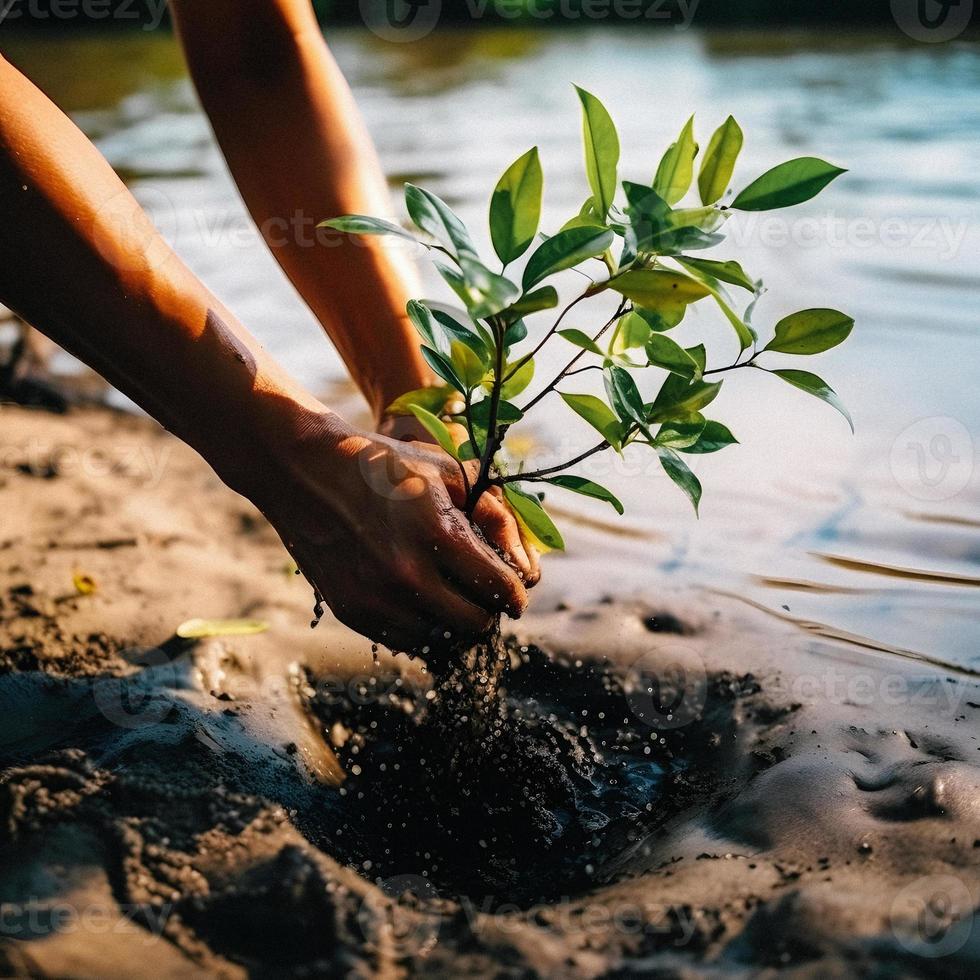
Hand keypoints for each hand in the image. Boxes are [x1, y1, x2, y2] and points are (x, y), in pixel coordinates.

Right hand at [245, 407, 538, 651]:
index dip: (514, 594)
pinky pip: (403, 641)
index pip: (499, 592)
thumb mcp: (446, 471)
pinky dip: (419, 628)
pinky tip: (418, 600)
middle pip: (474, 625)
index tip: (513, 590)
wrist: (305, 471)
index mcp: (438, 535)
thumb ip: (494, 515)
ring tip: (450, 597)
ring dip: (452, 624)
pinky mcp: (351, 611)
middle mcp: (408, 575)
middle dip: (487, 611)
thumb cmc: (384, 465)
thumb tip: (528, 566)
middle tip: (483, 595)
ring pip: (440, 641)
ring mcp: (376, 598)